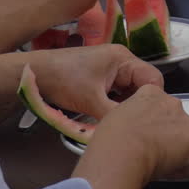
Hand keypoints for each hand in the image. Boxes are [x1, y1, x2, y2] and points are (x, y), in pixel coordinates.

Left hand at [25, 44, 163, 118]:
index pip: (153, 79)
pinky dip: (114, 103)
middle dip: (136, 103)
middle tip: (128, 120)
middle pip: (142, 85)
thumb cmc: (62, 80)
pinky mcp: (101, 76)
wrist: (35, 74)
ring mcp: (110, 68)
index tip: (142, 117)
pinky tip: (106, 114)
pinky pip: (117, 91)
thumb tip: (133, 129)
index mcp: (123, 59)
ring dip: (123, 104)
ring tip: (115, 118)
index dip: (150, 99)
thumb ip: (115, 115)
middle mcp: (121, 60)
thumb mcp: (91, 101)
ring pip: (129, 90)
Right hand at [81, 84, 188, 182]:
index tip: (144, 133)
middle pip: (173, 119)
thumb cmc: (111, 137)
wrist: (122, 151)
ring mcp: (184, 121)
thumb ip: (131, 115)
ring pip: (183, 138)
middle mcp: (172, 103)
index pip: (158, 105)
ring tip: (155, 161)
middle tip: (149, 148)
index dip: (151, 122)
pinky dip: (179, 168)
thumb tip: (133, 128)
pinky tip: (162, 171)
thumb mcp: (116, 115)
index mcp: (151, 93)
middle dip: (165, 134)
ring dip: (174, 149)